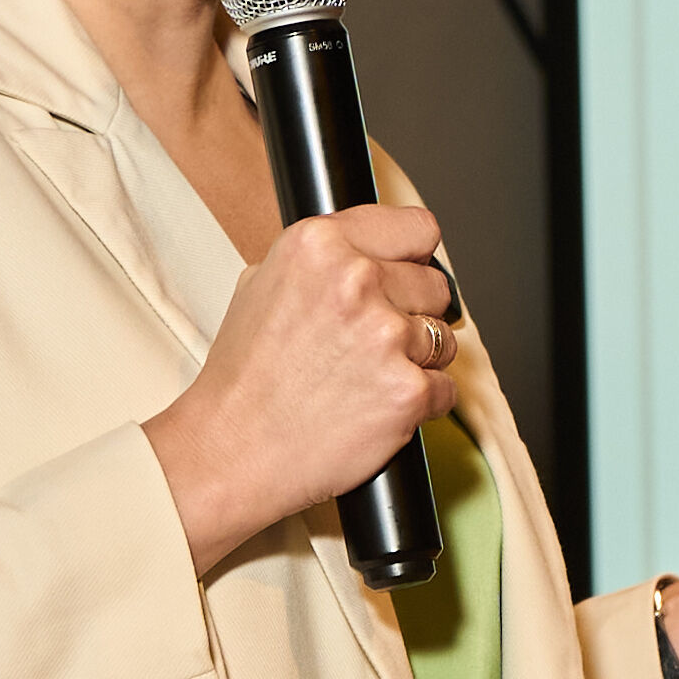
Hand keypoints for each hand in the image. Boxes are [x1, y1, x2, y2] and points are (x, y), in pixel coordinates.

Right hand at [148, 200, 458, 573]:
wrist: (232, 450)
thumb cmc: (244, 378)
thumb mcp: (262, 285)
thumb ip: (323, 259)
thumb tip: (371, 253)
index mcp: (320, 244)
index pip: (416, 228)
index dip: (413, 259)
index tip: (407, 277)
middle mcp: (356, 280)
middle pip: (435, 286)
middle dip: (413, 314)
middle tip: (372, 344)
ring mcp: (386, 335)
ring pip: (444, 339)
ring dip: (418, 361)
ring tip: (367, 380)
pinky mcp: (408, 389)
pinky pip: (446, 389)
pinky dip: (422, 403)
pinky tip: (377, 408)